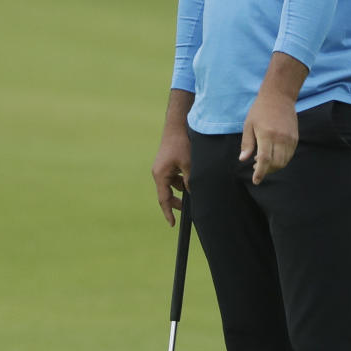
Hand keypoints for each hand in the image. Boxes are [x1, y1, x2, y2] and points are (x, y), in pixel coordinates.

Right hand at [152, 91, 193, 224]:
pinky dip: (181, 180)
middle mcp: (158, 173)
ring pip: (172, 185)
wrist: (177, 126)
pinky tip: (190, 176)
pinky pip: (173, 177)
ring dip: (181, 188)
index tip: (172, 224)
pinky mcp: (166, 164)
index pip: (163, 199)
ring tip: (192, 188)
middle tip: (188, 210)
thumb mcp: (188, 164)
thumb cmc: (181, 144)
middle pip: (166, 194)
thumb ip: (190, 181)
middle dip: (176, 202)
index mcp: (160, 175)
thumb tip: (192, 194)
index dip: (168, 212)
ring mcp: (162, 168)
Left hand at [240, 90, 297, 184]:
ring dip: (274, 166)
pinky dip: (281, 159)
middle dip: (267, 170)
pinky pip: (289, 155)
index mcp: (267, 134)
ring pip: (284, 161)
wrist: (279, 97)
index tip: (256, 180)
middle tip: (257, 166)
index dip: (260, 172)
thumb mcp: (248, 125)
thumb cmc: (260, 110)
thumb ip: (247, 143)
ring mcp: (289, 138)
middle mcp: (280, 138)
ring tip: (263, 160)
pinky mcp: (295, 138)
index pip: (265, 159)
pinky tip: (273, 154)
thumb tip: (243, 159)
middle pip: (276, 163)